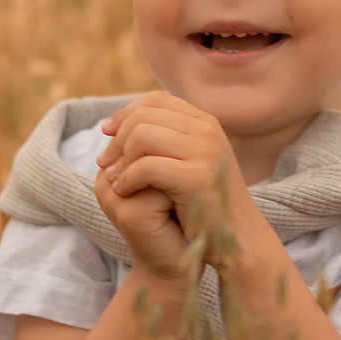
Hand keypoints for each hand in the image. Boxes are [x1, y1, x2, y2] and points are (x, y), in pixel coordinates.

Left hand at [94, 92, 257, 272]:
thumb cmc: (205, 203)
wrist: (236, 239)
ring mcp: (205, 151)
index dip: (125, 113)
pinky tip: (123, 192)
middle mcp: (207, 130)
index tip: (107, 132)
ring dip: (120, 159)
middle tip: (104, 163)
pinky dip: (127, 179)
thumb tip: (119, 123)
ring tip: (113, 180)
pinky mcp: (196, 177)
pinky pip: (146, 166)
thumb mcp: (189, 162)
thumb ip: (166, 139)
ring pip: (142, 136)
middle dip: (117, 139)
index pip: (155, 101)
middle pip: (144, 116)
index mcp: (205, 122)